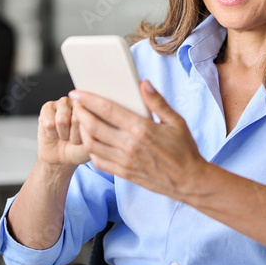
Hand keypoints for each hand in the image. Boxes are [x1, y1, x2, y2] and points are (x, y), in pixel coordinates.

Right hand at [37, 96, 91, 167]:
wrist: (59, 156)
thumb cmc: (78, 149)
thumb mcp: (91, 143)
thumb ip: (94, 130)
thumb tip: (86, 118)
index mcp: (93, 108)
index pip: (90, 119)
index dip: (84, 135)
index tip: (84, 139)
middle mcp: (79, 101)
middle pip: (75, 119)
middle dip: (73, 136)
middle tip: (73, 138)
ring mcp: (63, 102)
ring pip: (61, 120)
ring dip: (62, 135)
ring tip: (64, 135)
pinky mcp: (47, 107)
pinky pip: (49, 124)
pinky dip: (51, 134)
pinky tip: (54, 133)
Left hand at [69, 81, 208, 199]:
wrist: (189, 181)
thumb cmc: (184, 149)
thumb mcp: (176, 121)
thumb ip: (157, 102)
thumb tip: (143, 83)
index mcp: (142, 129)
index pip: (108, 110)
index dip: (89, 100)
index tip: (77, 93)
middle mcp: (130, 146)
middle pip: (93, 127)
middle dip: (80, 113)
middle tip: (76, 104)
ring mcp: (125, 161)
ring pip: (92, 145)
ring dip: (82, 131)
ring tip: (82, 121)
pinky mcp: (124, 173)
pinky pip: (99, 162)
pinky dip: (91, 150)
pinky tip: (93, 142)